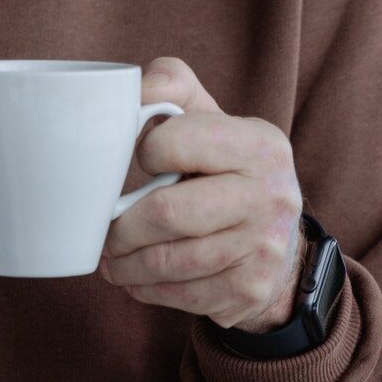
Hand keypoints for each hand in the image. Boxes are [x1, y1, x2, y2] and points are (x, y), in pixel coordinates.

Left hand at [99, 57, 305, 332]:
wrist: (277, 238)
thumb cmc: (224, 168)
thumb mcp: (209, 118)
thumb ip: (171, 86)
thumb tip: (130, 89)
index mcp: (260, 144)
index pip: (175, 144)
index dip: (145, 151)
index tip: (138, 160)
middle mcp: (272, 196)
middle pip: (167, 213)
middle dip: (122, 226)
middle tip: (105, 229)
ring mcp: (265, 248)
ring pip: (170, 261)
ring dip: (126, 264)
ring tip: (111, 257)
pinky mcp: (251, 290)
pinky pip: (182, 295)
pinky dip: (148, 290)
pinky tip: (138, 279)